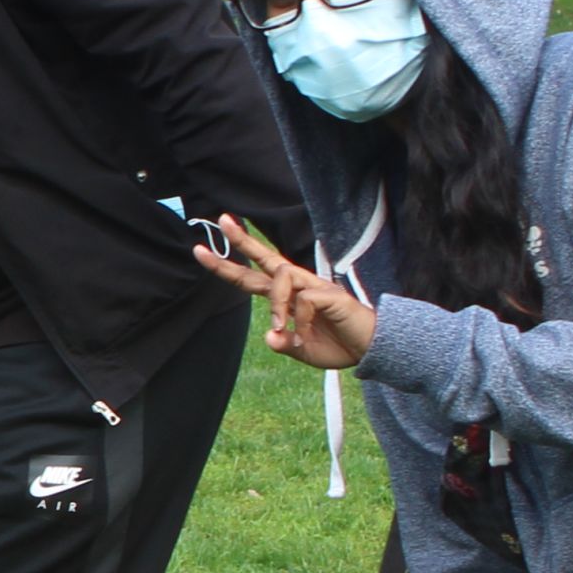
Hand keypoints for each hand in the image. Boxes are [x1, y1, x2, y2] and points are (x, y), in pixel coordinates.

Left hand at [201, 214, 375, 368]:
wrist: (371, 349)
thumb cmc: (339, 345)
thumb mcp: (303, 350)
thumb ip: (285, 344)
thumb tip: (270, 337)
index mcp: (289, 297)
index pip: (254, 276)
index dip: (228, 266)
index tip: (201, 250)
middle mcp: (299, 285)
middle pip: (267, 259)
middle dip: (243, 241)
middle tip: (222, 221)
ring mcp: (315, 287)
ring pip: (281, 278)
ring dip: (277, 305)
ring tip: (285, 329)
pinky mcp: (330, 294)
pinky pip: (304, 301)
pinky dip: (300, 322)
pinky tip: (306, 335)